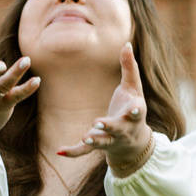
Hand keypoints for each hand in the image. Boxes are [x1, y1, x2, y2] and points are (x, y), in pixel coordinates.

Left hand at [54, 44, 153, 177]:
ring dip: (95, 140)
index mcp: (134, 113)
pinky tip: (59, 151)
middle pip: (118, 129)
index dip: (134, 111)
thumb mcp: (133, 89)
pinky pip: (85, 151)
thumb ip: (129, 68)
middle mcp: (124, 129)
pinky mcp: (99, 146)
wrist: (133, 141)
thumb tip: (127, 44)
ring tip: (86, 137)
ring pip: (103, 142)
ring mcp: (111, 139)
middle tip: (98, 122)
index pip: (136, 112)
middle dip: (110, 126)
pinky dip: (73, 152)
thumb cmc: (132, 108)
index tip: (133, 109)